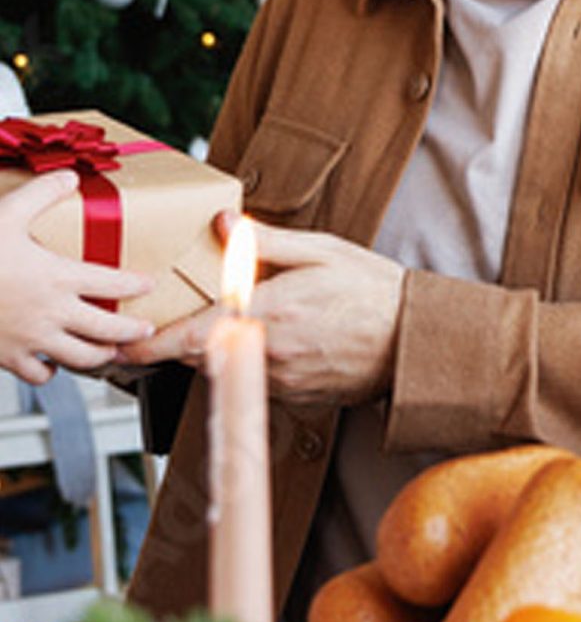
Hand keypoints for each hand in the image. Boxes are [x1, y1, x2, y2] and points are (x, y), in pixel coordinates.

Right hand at [0, 172, 153, 383]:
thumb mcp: (6, 213)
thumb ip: (41, 194)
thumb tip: (69, 177)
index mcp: (57, 277)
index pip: (113, 283)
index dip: (136, 284)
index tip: (148, 284)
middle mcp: (52, 312)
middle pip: (109, 330)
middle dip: (133, 332)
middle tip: (146, 330)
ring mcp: (31, 339)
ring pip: (81, 358)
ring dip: (100, 355)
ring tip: (110, 351)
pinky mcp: (8, 357)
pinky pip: (39, 375)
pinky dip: (50, 372)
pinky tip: (52, 364)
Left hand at [122, 213, 403, 404]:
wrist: (415, 340)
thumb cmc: (374, 292)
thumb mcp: (324, 251)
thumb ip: (267, 242)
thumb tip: (225, 225)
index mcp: (270, 311)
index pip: (191, 336)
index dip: (150, 345)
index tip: (124, 344)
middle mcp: (270, 352)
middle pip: (203, 353)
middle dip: (193, 337)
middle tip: (201, 315)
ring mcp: (282, 379)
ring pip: (230, 367)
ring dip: (230, 347)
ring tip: (265, 321)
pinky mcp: (296, 396)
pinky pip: (258, 380)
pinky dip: (259, 361)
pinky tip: (290, 340)